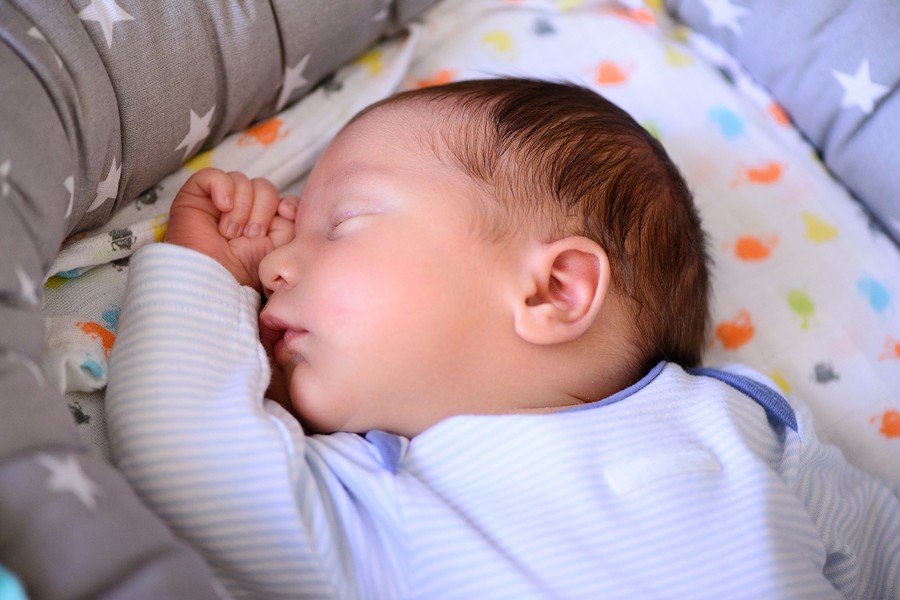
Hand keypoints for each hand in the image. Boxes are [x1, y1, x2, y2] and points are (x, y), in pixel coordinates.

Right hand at [166, 168, 296, 292]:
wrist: (214, 279)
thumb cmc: (245, 270)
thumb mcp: (279, 248)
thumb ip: (291, 225)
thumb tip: (289, 204)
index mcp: (262, 222)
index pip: (280, 197)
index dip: (286, 202)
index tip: (285, 213)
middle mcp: (242, 209)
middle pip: (264, 186)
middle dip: (261, 210)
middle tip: (249, 235)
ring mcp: (219, 201)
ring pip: (241, 180)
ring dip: (241, 208)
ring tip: (230, 233)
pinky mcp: (196, 195)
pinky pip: (213, 175)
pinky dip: (222, 188)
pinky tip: (222, 207)